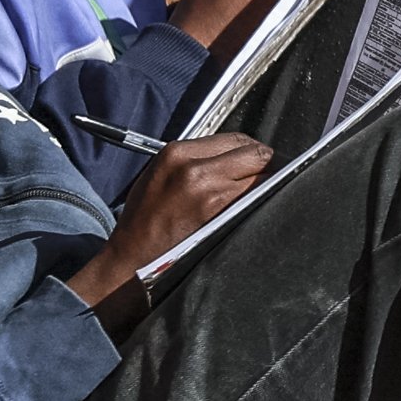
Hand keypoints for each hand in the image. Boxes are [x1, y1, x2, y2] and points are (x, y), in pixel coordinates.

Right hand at [62, 133, 274, 318]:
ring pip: (263, 177)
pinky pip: (258, 202)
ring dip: (268, 184)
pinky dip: (263, 203)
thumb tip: (230, 155)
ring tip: (263, 193)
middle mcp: (196, 169)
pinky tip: (257, 209)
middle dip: (265, 163)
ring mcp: (212, 194)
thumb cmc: (143, 222)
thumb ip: (192, 159)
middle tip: (267, 174)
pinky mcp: (224, 219)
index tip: (254, 158)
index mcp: (177, 154)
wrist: (133, 261)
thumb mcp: (158, 174)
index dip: (250, 149)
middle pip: (255, 153)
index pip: (235, 138)